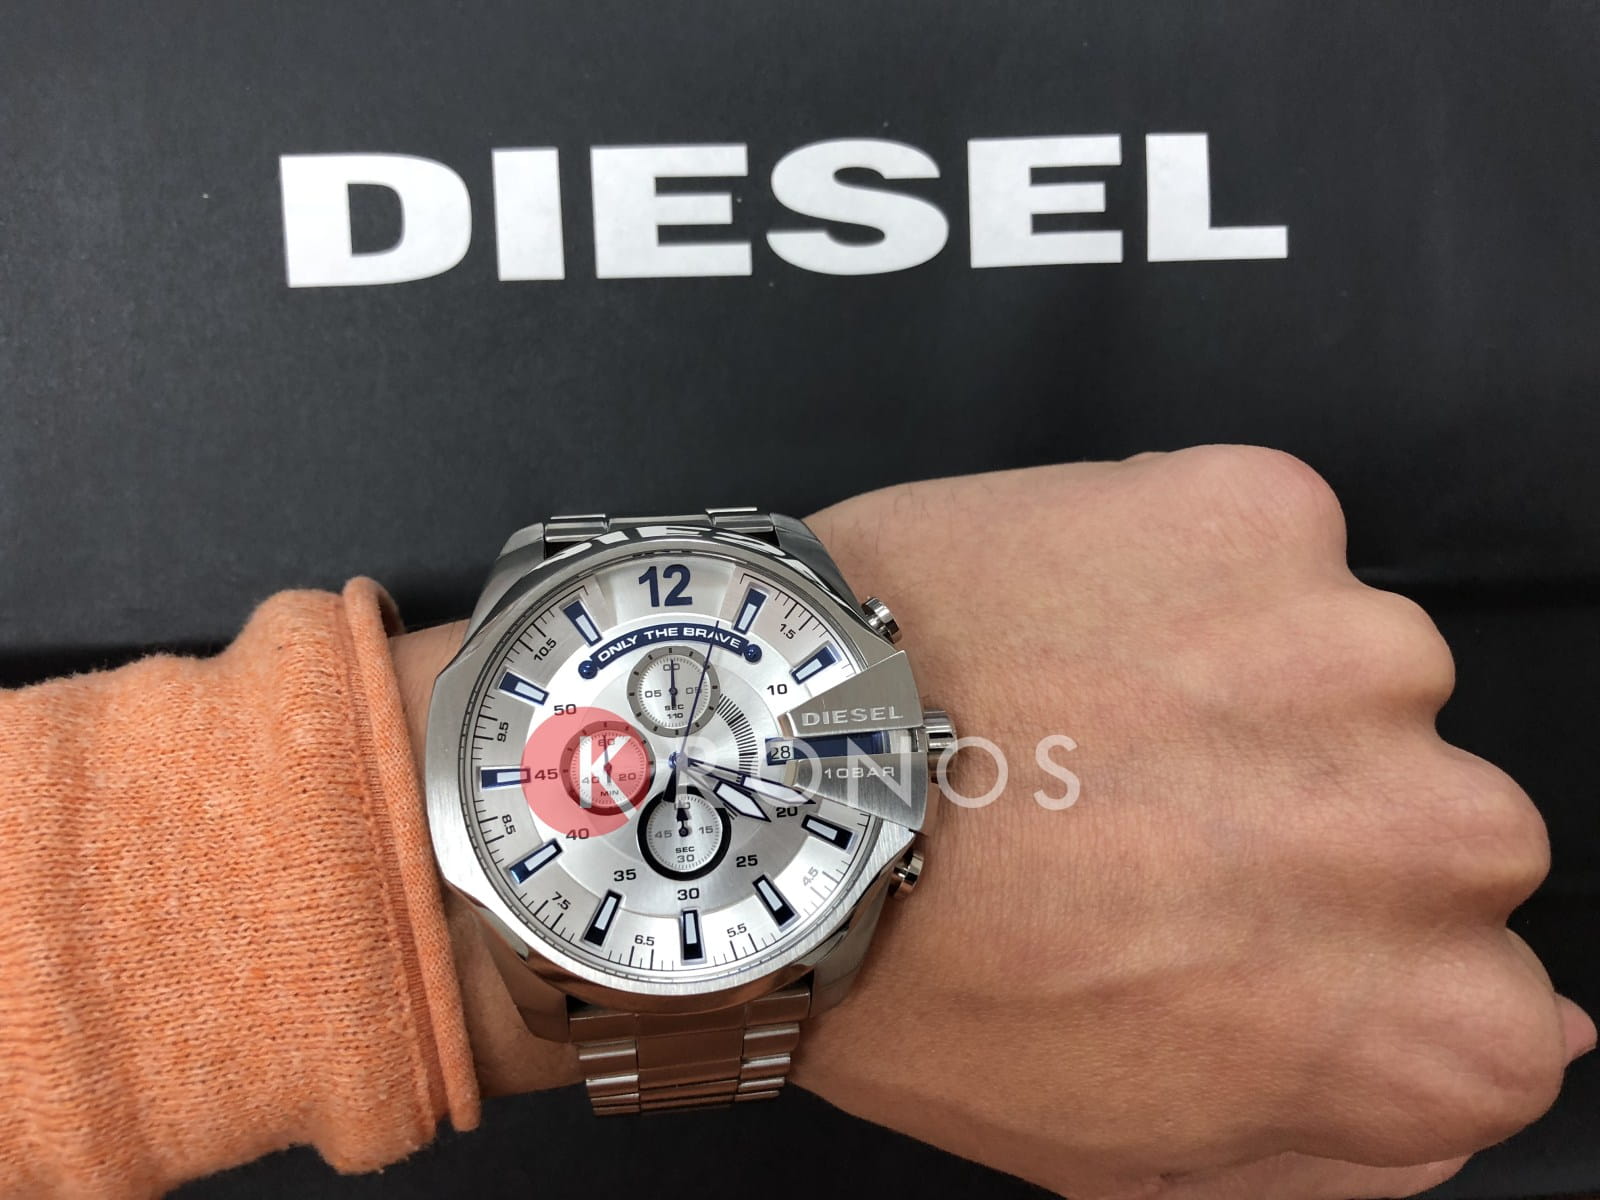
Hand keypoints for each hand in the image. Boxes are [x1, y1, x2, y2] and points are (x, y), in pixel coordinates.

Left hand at [790, 448, 1591, 1198]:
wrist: (769, 788)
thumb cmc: (929, 987)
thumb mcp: (1135, 1144)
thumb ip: (1362, 1129)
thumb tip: (1534, 1034)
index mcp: (1429, 1023)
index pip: (1494, 993)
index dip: (1345, 958)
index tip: (1236, 928)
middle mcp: (1441, 835)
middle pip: (1441, 820)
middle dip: (1311, 820)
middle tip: (1141, 815)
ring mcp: (1358, 653)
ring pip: (1358, 672)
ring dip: (1250, 688)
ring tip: (1087, 715)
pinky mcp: (1263, 512)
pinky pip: (1275, 548)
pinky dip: (1190, 577)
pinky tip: (1074, 627)